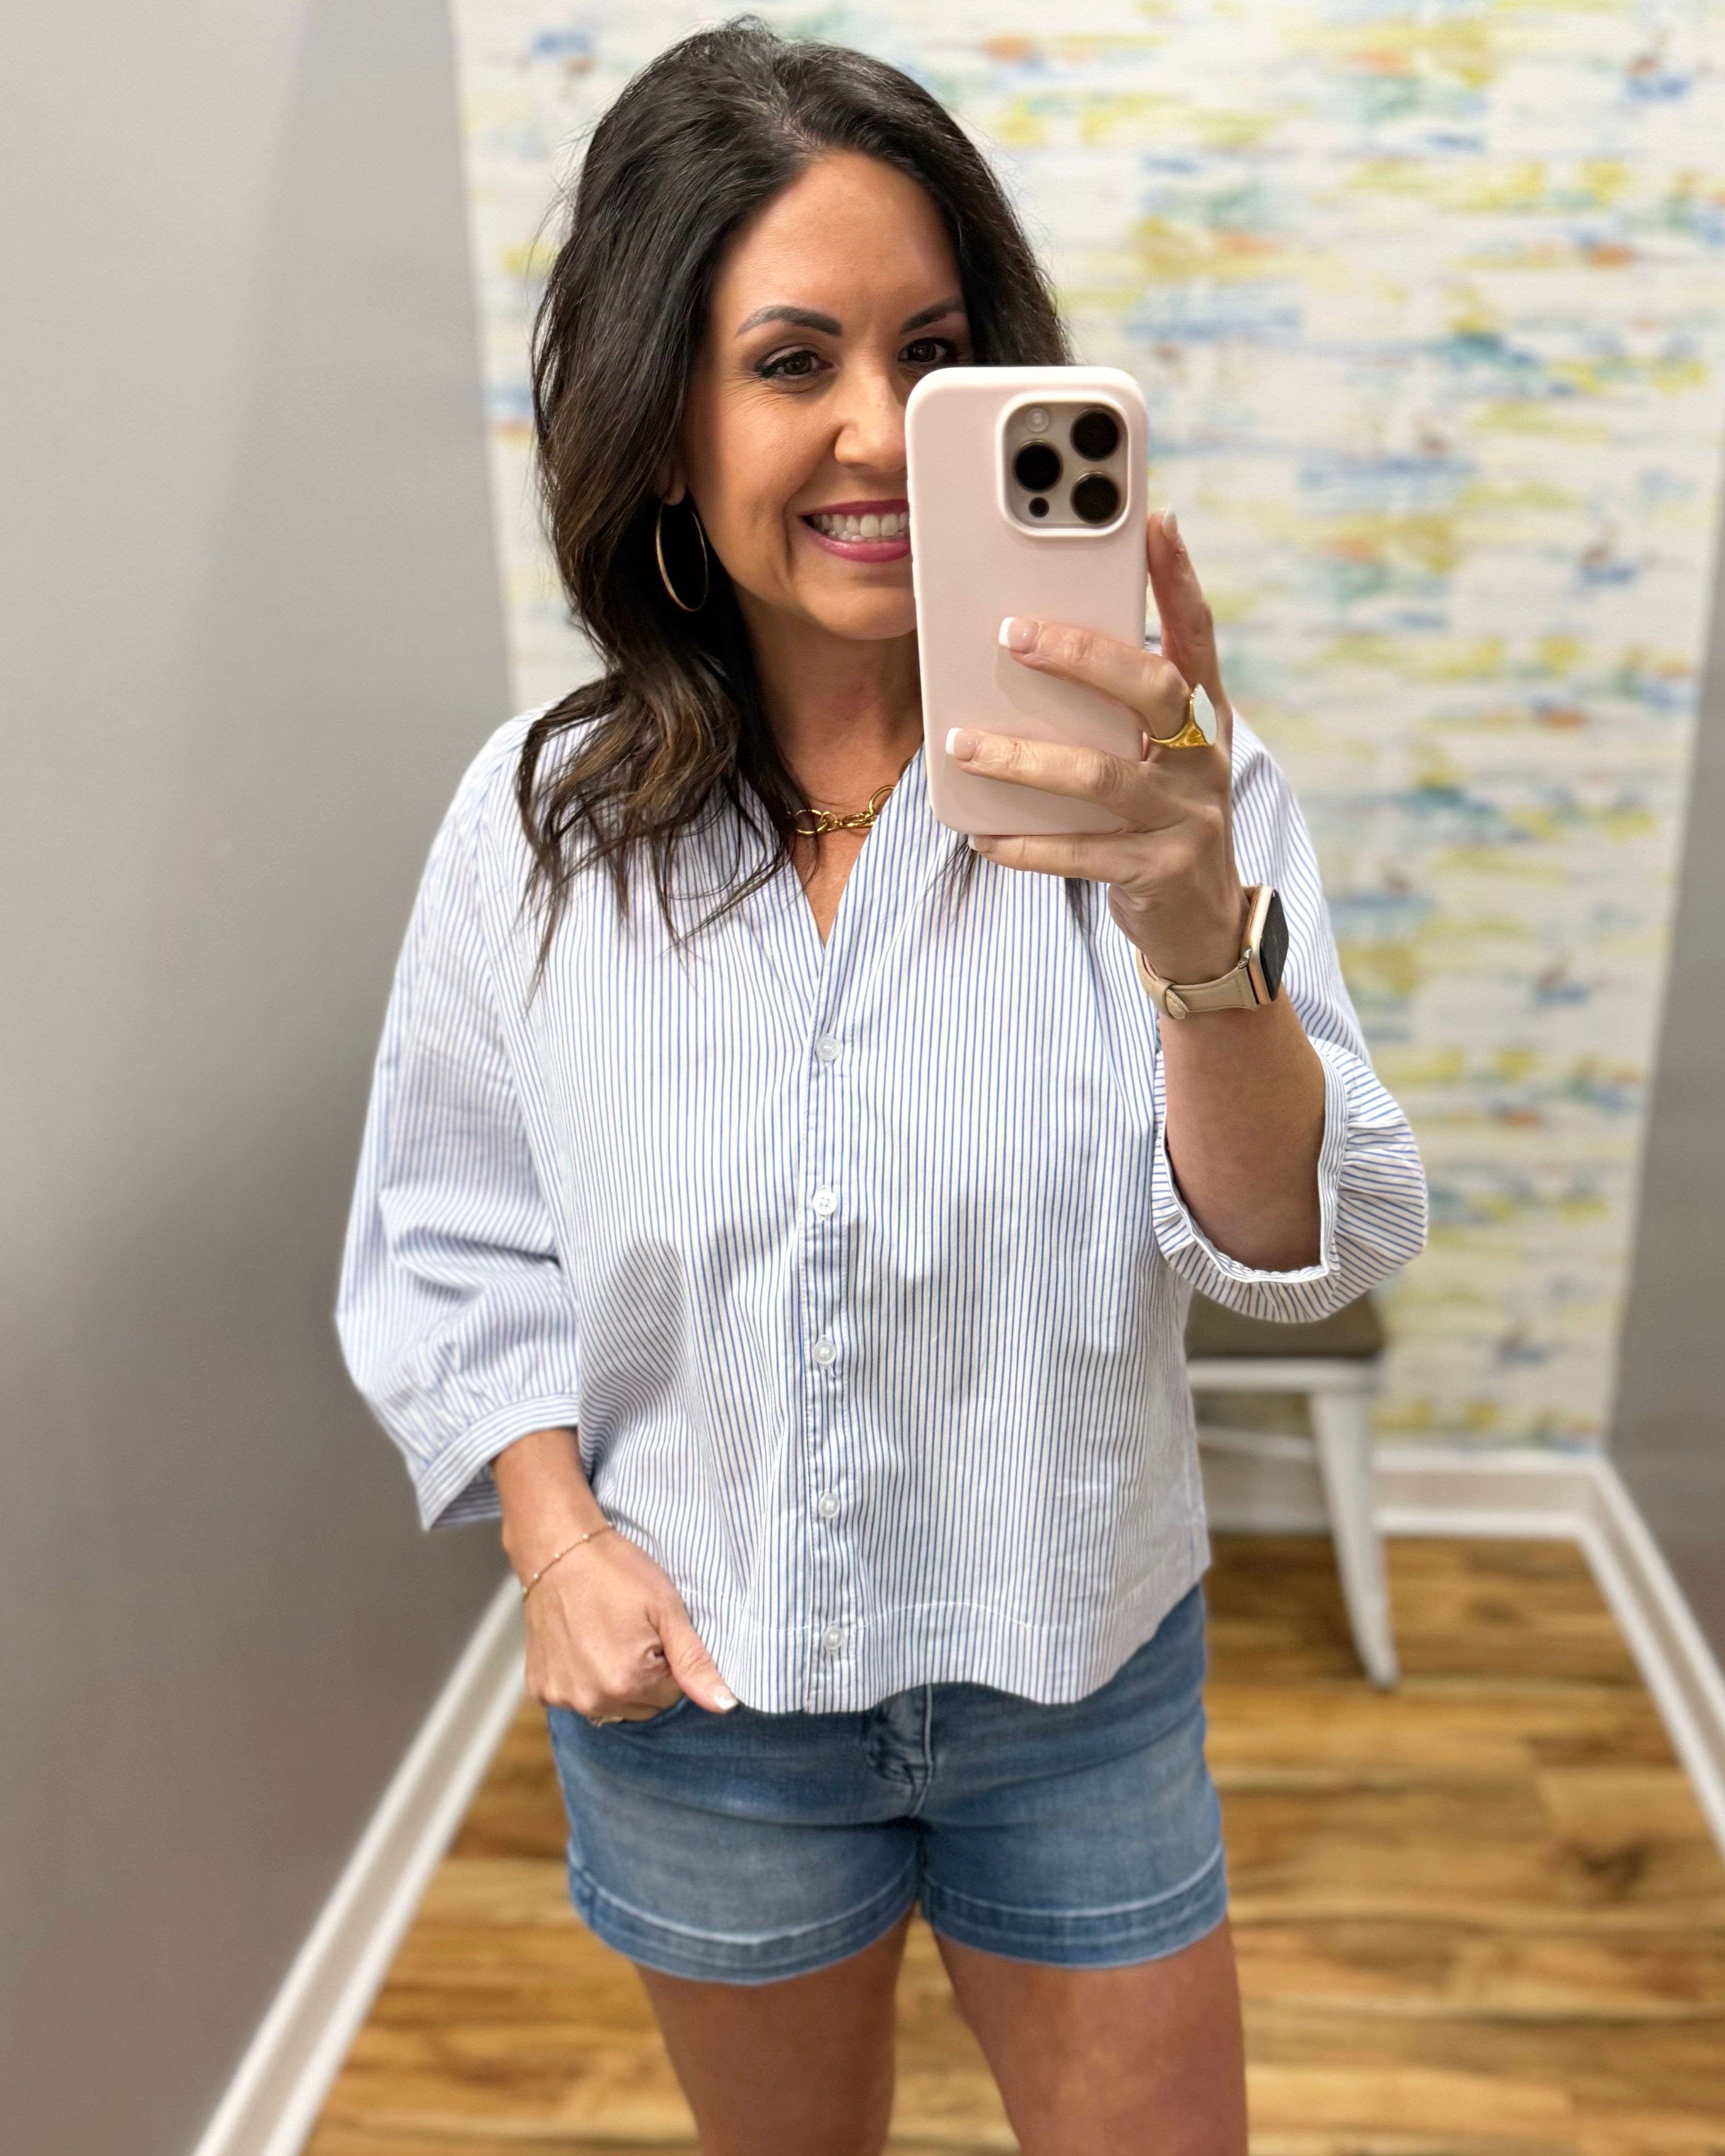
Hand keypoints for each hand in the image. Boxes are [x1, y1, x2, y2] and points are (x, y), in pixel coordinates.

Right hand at [522, 1523, 737, 1721]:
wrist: (558, 1550)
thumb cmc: (617, 1571)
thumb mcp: (667, 1609)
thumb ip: (695, 1662)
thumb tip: (724, 1706)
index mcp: (629, 1683)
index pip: (673, 1693)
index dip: (669, 1658)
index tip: (652, 1628)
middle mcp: (593, 1701)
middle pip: (642, 1705)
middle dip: (645, 1674)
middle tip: (630, 1630)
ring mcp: (563, 1697)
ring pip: (611, 1705)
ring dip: (614, 1680)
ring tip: (605, 1634)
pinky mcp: (541, 1689)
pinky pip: (578, 1697)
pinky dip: (583, 1678)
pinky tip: (580, 1643)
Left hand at [951, 509, 1243, 984]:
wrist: (1202, 926)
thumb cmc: (1158, 822)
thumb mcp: (1152, 757)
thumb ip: (1114, 709)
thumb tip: (1034, 644)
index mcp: (1202, 720)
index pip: (1196, 636)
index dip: (1181, 579)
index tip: (1157, 521)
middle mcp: (1203, 760)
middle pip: (1152, 689)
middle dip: (1082, 656)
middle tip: (1012, 633)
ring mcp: (1187, 817)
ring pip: (1102, 775)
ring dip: (1025, 758)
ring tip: (963, 744)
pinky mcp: (1161, 872)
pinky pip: (1084, 854)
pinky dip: (1028, 844)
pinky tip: (982, 836)